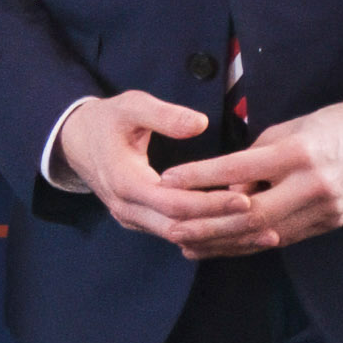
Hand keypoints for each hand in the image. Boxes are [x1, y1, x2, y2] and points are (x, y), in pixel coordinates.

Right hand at [55, 90, 263, 256]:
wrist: (75, 141)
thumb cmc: (107, 120)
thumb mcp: (130, 106)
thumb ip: (163, 114)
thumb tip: (199, 124)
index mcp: (125, 182)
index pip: (174, 203)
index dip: (210, 203)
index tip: (246, 198)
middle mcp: (128, 208)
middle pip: (181, 228)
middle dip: (224, 228)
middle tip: (267, 224)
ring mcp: (133, 218)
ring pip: (181, 237)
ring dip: (221, 237)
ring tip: (263, 233)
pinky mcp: (142, 221)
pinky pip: (177, 234)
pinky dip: (209, 235)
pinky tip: (240, 233)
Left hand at [160, 91, 342, 256]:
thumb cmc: (333, 125)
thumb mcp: (290, 129)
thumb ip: (255, 159)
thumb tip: (222, 186)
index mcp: (298, 153)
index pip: (238, 169)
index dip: (199, 177)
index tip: (166, 181)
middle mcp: (313, 185)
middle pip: (250, 215)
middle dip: (205, 225)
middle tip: (169, 227)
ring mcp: (325, 209)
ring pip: (265, 234)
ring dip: (222, 243)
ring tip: (187, 245)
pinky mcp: (331, 224)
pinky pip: (283, 239)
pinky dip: (250, 244)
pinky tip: (223, 246)